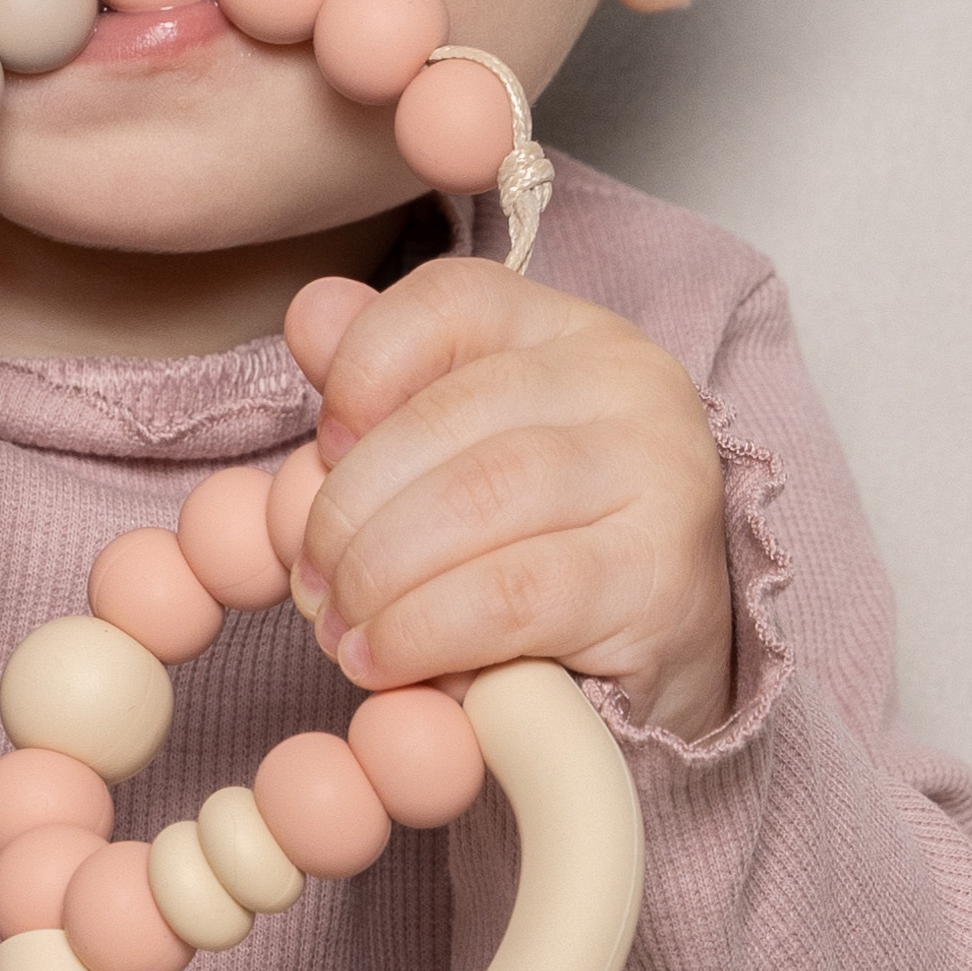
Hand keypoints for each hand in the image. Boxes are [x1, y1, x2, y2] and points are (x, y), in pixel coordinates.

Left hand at [285, 259, 734, 741]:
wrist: (656, 670)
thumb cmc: (535, 553)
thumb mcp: (452, 461)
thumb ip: (381, 389)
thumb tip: (310, 316)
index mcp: (566, 331)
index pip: (450, 300)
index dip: (362, 369)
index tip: (323, 450)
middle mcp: (626, 379)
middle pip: (447, 414)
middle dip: (349, 508)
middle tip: (311, 584)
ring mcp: (658, 471)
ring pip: (476, 498)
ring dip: (379, 574)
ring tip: (340, 629)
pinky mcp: (660, 576)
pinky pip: (511, 593)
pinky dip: (424, 630)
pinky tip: (385, 659)